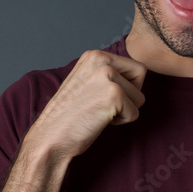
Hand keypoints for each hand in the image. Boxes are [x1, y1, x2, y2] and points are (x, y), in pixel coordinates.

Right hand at [24, 50, 146, 159]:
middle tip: (103, 104)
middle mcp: (101, 59)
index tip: (102, 96)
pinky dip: (120, 122)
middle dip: (129, 96)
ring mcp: (107, 76)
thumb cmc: (71, 115)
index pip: (134, 66)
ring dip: (123, 110)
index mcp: (94, 54)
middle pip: (141, 76)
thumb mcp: (87, 81)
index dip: (126, 87)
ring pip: (140, 98)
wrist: (51, 137)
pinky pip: (135, 113)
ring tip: (98, 112)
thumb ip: (107, 72)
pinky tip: (98, 119)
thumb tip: (137, 71)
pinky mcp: (114, 95)